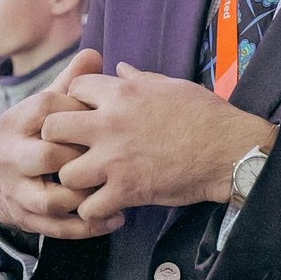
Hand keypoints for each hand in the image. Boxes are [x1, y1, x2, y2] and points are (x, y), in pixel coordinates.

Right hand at [0, 49, 120, 240]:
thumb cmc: (38, 132)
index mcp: (16, 122)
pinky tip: (115, 219)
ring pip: (51, 200)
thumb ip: (71, 83)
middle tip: (114, 154)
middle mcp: (10, 158)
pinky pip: (57, 228)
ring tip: (118, 192)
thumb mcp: (48, 105)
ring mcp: (16, 191)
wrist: (4, 173)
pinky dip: (87, 227)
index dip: (78, 109)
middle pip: (46, 157)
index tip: (104, 113)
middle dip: (81, 156)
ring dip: (87, 197)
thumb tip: (94, 54)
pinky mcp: (26, 218)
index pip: (46, 109)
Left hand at [45, 62, 274, 228]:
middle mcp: (110, 124)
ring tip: (88, 182)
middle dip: (57, 139)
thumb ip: (138, 79)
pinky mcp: (126, 190)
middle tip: (72, 149)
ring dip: (75, 179)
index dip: (75, 100)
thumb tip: (119, 68)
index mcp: (122, 94)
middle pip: (52, 129)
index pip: (73, 89)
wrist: (227, 150)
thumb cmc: (205, 114)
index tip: (83, 113)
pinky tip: (106, 204)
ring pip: (65, 173)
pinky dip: (94, 210)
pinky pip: (89, 208)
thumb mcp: (171, 86)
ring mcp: (115, 160)